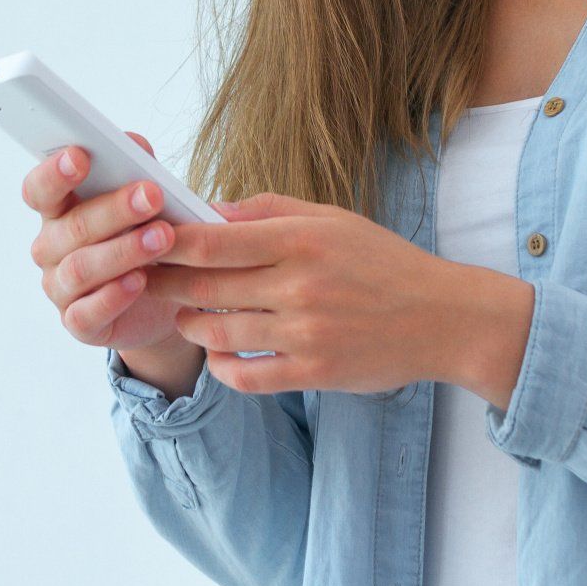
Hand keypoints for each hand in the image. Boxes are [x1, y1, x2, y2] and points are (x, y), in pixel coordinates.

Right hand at [19, 134, 192, 356]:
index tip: (80, 155)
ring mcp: (60, 288)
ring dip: (123, 251)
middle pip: (72, 226)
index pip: (40, 189)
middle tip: (152, 195)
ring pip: (81, 268)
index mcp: (59, 210)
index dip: (54, 172)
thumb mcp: (148, 200)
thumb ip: (138, 170)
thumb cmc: (146, 235)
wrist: (164, 298)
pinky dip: (113, 297)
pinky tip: (140, 282)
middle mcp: (51, 247)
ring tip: (162, 238)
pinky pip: (85, 313)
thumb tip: (136, 145)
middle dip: (114, 209)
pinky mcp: (78, 323)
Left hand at [142, 191, 471, 395]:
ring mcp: (305, 333)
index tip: (144, 239)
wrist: (442, 318)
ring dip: (191, 325)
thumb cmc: (382, 261)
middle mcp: (299, 285)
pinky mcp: (312, 373)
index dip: (168, 242)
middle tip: (145, 279)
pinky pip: (244, 376)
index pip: (212, 240)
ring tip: (186, 315)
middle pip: (205, 286)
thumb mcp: (331, 219)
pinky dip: (221, 367)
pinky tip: (219, 354)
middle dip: (165, 283)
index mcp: (301, 239)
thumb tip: (208, 208)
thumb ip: (267, 211)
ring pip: (217, 333)